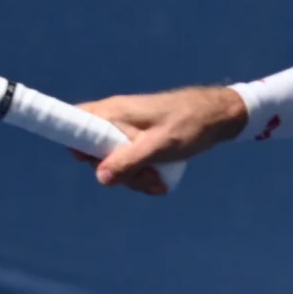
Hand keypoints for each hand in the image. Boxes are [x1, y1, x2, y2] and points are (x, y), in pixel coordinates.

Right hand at [73, 85, 246, 193]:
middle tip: (144, 176)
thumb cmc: (188, 124)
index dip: (75, 142)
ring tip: (159, 180)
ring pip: (117, 163)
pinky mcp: (141, 143)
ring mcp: (129, 132)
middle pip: (97, 153)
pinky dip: (144, 175)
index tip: (89, 161)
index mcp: (114, 112)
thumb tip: (101, 178)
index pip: (75, 121)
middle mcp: (117, 120)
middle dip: (118, 173)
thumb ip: (129, 161)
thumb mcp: (158, 146)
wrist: (217, 117)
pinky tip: (161, 181)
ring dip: (135, 178)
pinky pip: (132, 164)